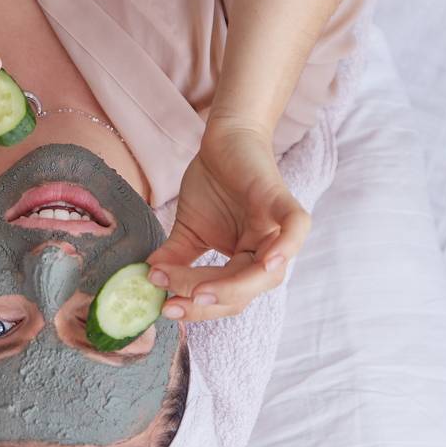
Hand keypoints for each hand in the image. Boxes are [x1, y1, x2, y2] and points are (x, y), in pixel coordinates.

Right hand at [145, 122, 311, 322]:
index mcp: (247, 262)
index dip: (198, 307)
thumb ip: (175, 258)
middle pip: (245, 293)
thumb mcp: (188, 228)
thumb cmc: (212, 183)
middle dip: (208, 301)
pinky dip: (287, 247)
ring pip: (269, 274)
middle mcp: (266, 251)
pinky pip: (295, 229)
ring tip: (200, 292)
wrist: (223, 139)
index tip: (165, 307)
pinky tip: (268, 262)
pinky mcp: (280, 201)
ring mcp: (276, 228)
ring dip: (234, 287)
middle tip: (174, 302)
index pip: (226, 297)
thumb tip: (150, 281)